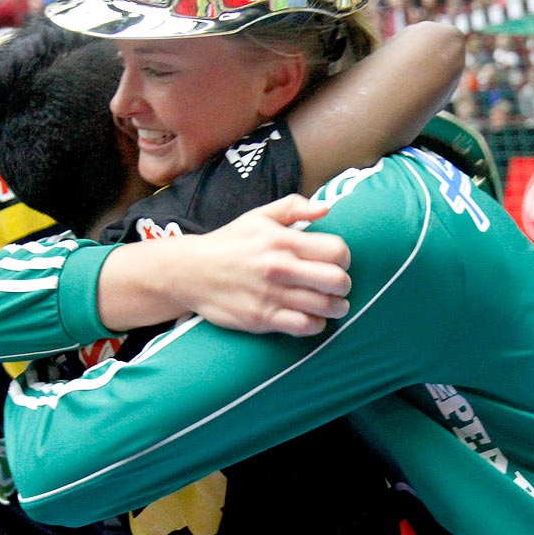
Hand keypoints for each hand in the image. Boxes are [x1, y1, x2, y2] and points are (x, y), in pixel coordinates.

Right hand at [180, 194, 351, 336]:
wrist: (189, 272)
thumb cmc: (229, 243)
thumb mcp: (258, 217)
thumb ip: (293, 207)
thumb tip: (326, 208)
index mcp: (283, 240)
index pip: (337, 251)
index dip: (344, 258)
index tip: (338, 262)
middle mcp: (280, 268)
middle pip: (337, 281)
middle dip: (344, 285)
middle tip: (338, 286)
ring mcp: (271, 295)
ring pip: (325, 307)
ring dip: (335, 307)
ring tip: (331, 304)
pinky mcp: (262, 319)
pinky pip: (304, 327)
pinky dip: (316, 324)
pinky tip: (311, 317)